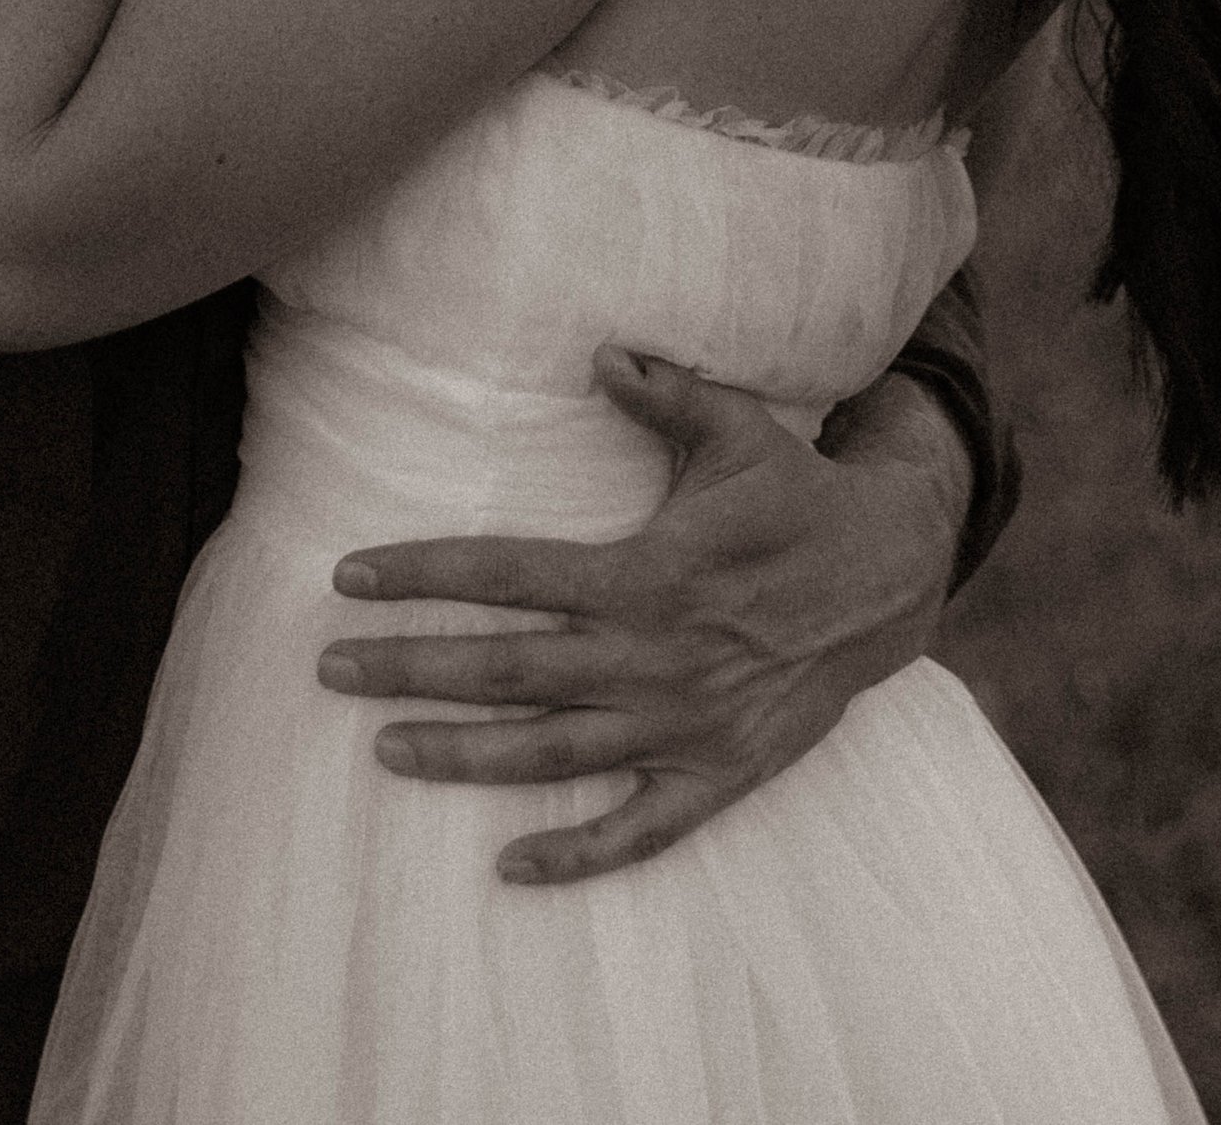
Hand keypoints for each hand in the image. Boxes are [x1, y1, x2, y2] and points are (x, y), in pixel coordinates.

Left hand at [316, 345, 965, 881]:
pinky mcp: (719, 774)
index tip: (348, 575)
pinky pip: (640, 829)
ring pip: (554, 754)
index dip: (425, 572)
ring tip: (386, 749)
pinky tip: (509, 866)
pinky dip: (578, 854)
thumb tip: (601, 355)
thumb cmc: (796, 492)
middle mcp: (655, 654)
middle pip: (511, 668)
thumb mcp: (736, 429)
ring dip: (466, 755)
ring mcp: (684, 724)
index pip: (509, 572)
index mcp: (648, 570)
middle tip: (330, 668)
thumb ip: (665, 395)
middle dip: (414, 667)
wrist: (890, 576)